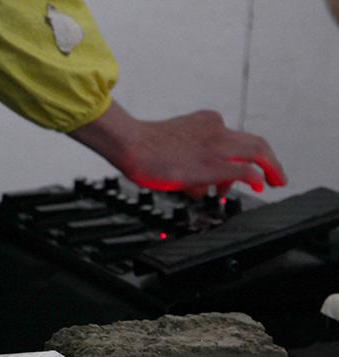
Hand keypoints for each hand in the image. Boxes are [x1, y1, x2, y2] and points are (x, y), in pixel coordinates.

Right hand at [69, 101, 286, 196]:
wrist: (131, 143)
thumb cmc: (140, 146)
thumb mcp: (171, 140)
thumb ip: (187, 153)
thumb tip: (195, 179)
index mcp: (206, 121)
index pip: (234, 137)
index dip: (246, 154)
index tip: (248, 166)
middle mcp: (217, 130)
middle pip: (256, 143)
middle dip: (270, 160)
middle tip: (276, 176)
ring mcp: (217, 146)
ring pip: (259, 153)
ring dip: (271, 168)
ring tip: (274, 181)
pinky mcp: (214, 164)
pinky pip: (247, 170)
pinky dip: (258, 177)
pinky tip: (261, 186)